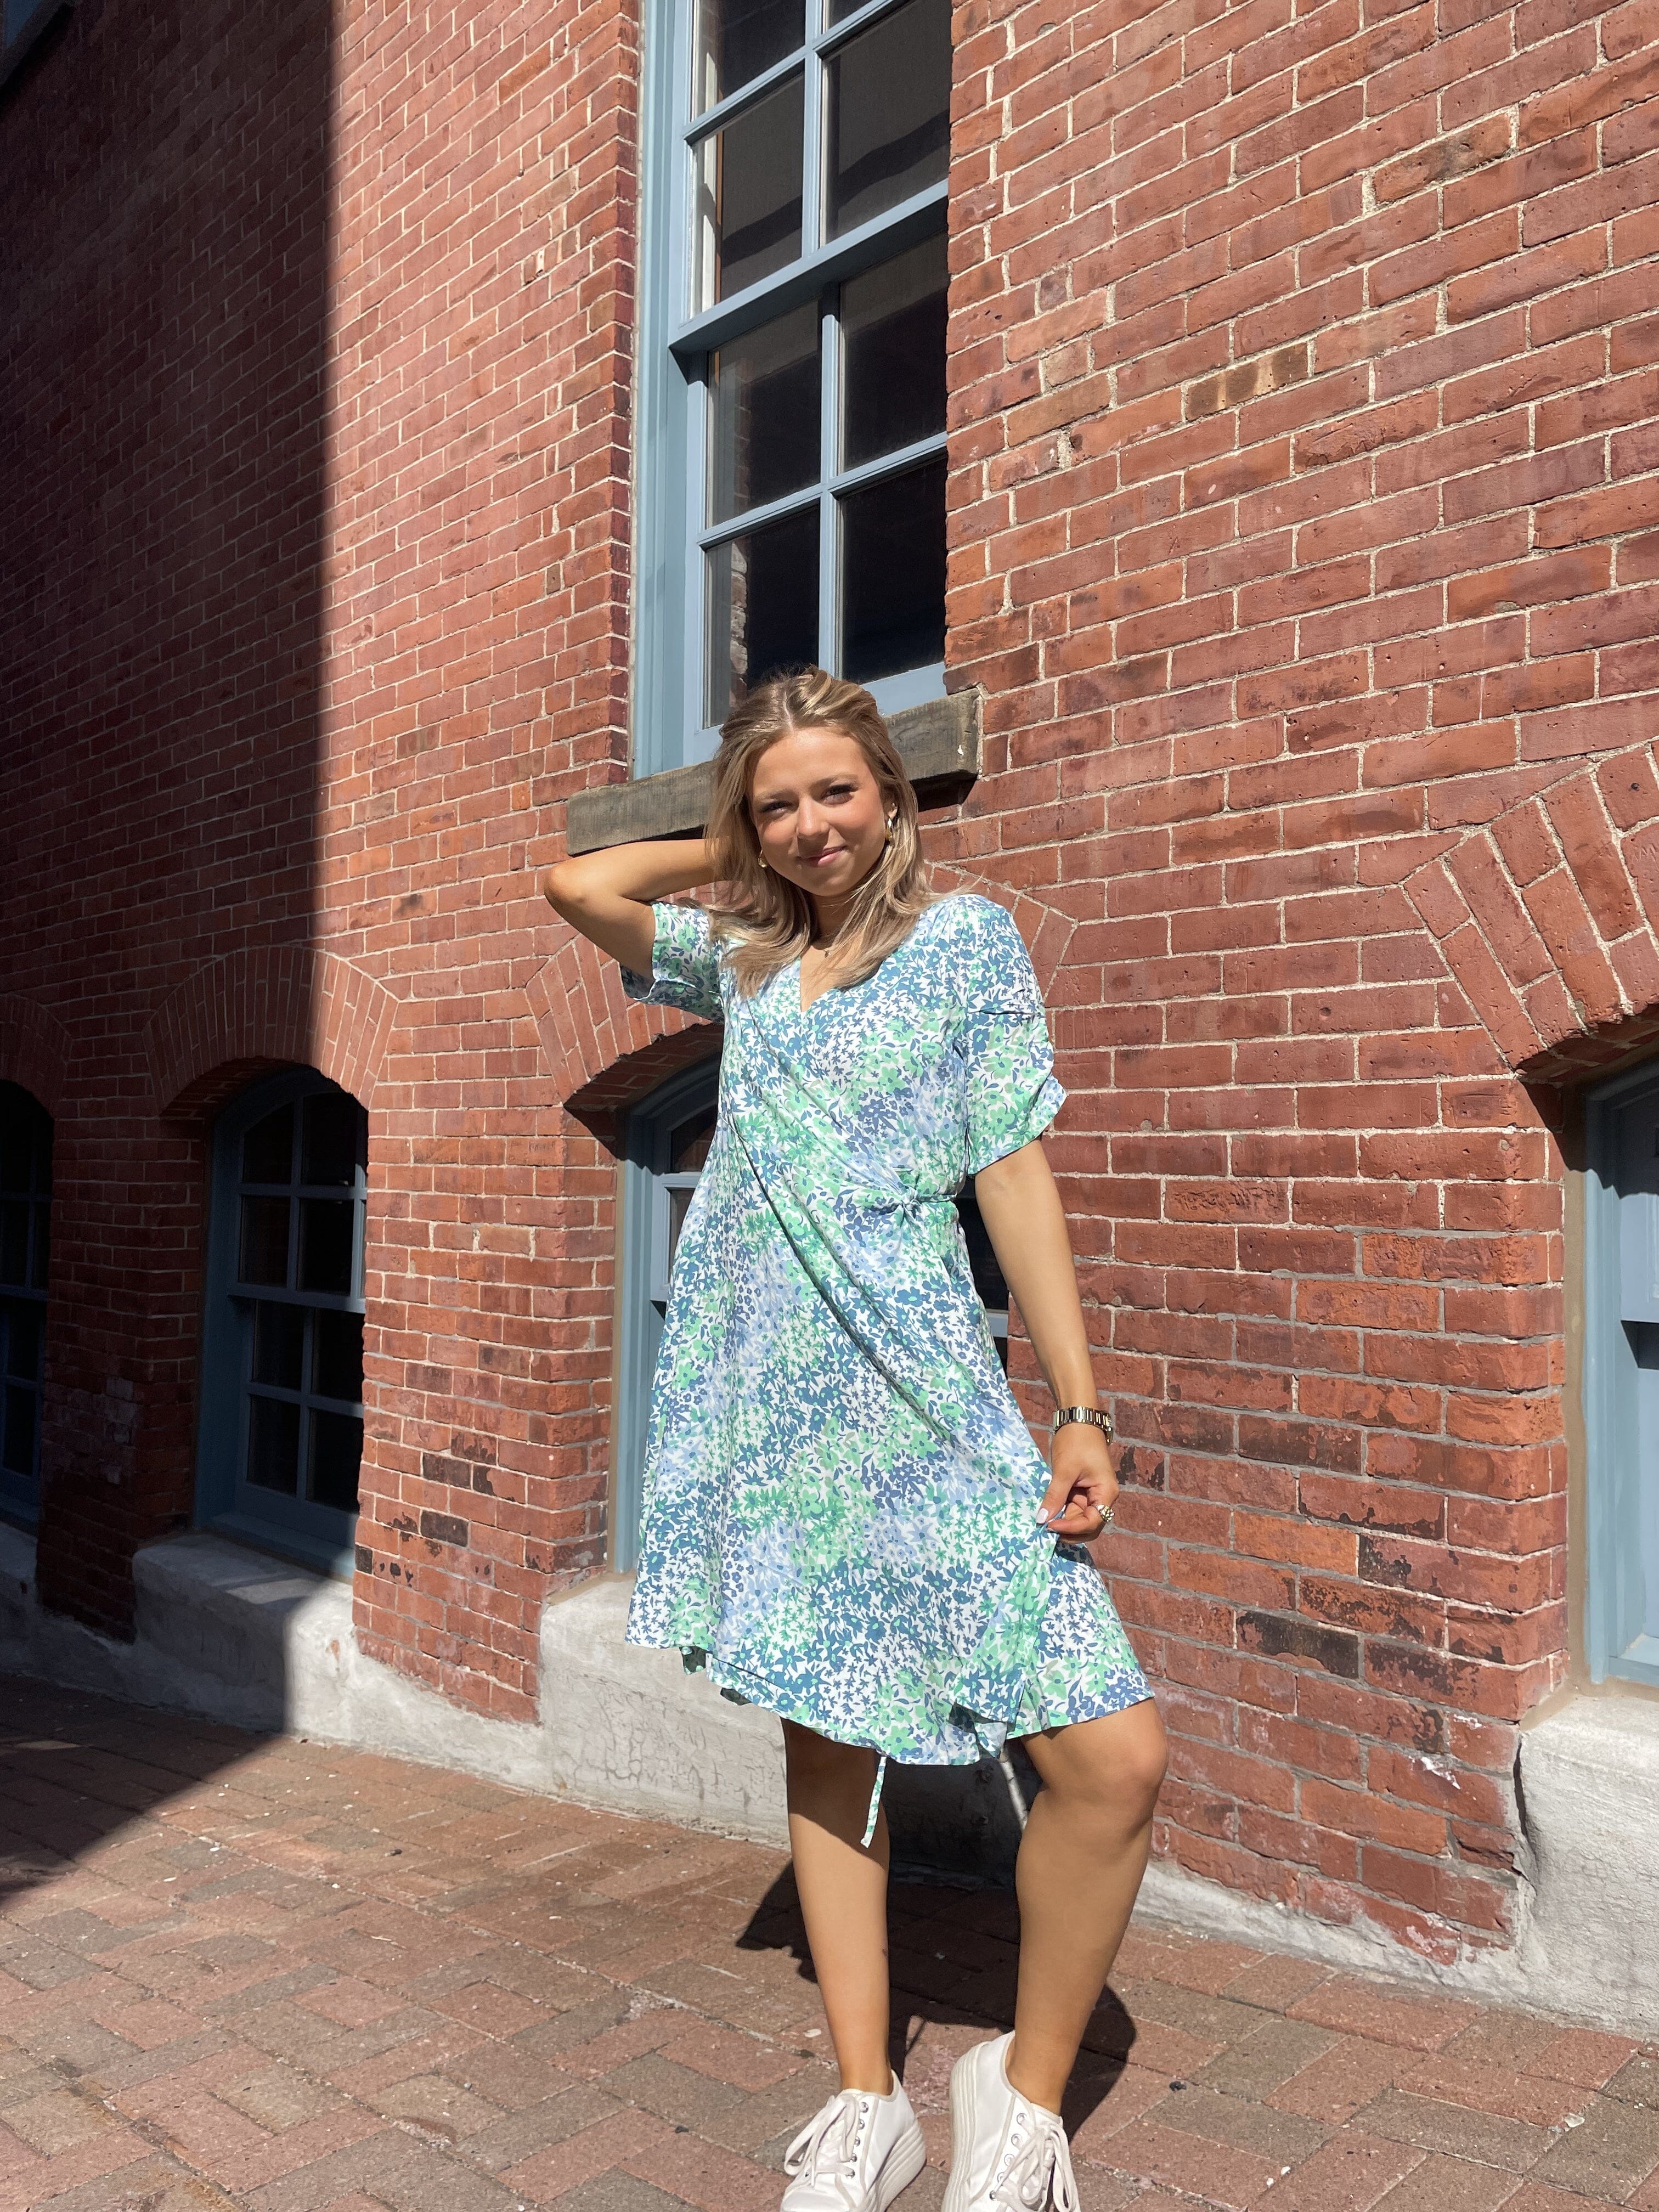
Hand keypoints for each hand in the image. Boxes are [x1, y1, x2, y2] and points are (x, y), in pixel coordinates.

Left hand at [1036, 1422, 1118, 1541]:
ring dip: (1064, 1523)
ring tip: (1044, 1523)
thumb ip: (1055, 1496)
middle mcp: (1102, 1498)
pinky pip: (1072, 1509)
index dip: (1072, 1528)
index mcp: (1106, 1493)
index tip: (1049, 1526)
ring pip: (1079, 1519)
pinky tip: (1047, 1514)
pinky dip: (1061, 1513)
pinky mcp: (1081, 1491)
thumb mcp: (1064, 1470)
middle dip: (1069, 1531)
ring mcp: (1091, 1495)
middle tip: (1046, 1530)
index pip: (1092, 1522)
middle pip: (1089, 1526)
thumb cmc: (1076, 1442)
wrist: (1078, 1420)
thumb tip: (1042, 1520)